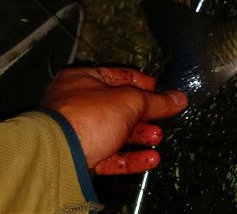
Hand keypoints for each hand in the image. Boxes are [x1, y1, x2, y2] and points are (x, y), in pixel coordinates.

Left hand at [42, 67, 187, 174]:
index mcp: (83, 80)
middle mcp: (77, 105)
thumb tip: (178, 99)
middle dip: (144, 115)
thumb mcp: (130, 101)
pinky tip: (150, 159)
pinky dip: (131, 158)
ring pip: (116, 133)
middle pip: (120, 108)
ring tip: (157, 138)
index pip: (120, 77)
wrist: (59, 156)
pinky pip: (111, 156)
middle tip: (162, 118)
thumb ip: (157, 101)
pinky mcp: (82, 156)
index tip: (162, 92)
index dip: (144, 84)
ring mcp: (79, 132)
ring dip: (140, 137)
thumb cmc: (84, 119)